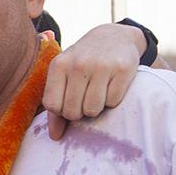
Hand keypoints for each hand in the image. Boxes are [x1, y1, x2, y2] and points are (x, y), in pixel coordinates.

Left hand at [42, 23, 140, 139]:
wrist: (113, 37)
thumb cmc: (83, 62)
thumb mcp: (64, 76)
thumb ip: (56, 106)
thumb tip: (55, 137)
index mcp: (59, 65)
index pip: (53, 106)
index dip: (61, 111)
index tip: (69, 101)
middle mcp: (78, 64)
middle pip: (73, 112)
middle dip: (79, 112)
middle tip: (85, 97)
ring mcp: (101, 66)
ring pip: (93, 110)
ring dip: (96, 107)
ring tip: (97, 91)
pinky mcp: (122, 69)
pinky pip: (113, 102)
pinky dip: (112, 100)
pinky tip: (111, 85)